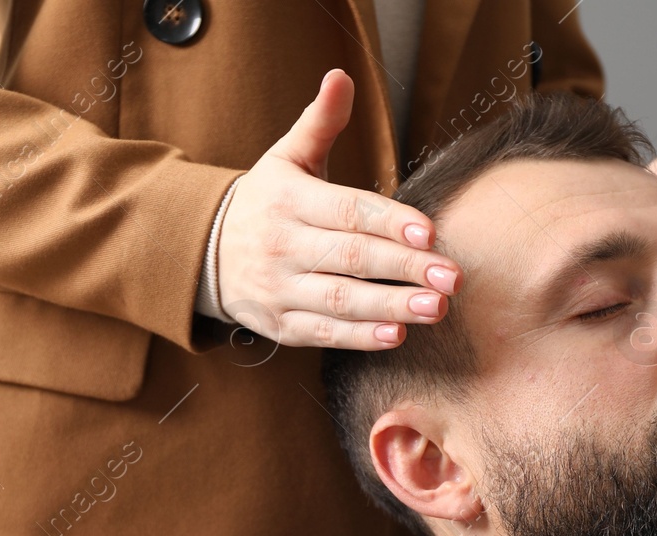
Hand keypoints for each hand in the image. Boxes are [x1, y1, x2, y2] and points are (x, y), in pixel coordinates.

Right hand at [216, 69, 461, 350]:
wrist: (204, 251)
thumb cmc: (267, 201)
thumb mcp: (286, 157)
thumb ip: (320, 122)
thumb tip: (340, 77)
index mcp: (288, 200)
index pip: (348, 210)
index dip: (390, 221)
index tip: (430, 232)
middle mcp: (282, 245)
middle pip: (351, 257)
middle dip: (406, 268)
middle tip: (452, 277)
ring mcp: (279, 288)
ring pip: (341, 299)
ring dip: (391, 306)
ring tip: (436, 308)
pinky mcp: (281, 325)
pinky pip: (323, 332)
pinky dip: (359, 337)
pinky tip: (395, 335)